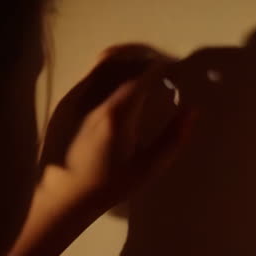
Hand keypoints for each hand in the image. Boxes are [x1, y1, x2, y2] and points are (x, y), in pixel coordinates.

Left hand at [31, 45, 193, 231]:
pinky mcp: (65, 102)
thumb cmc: (107, 186)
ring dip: (126, 60)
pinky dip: (108, 70)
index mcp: (117, 113)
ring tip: (141, 72)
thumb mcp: (147, 168)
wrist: (62, 197)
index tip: (176, 71)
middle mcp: (94, 97)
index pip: (143, 73)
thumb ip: (173, 137)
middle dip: (145, 59)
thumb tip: (193, 110)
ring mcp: (75, 97)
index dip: (162, 66)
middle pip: (123, 60)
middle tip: (162, 69)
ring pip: (103, 62)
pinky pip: (90, 74)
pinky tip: (117, 87)